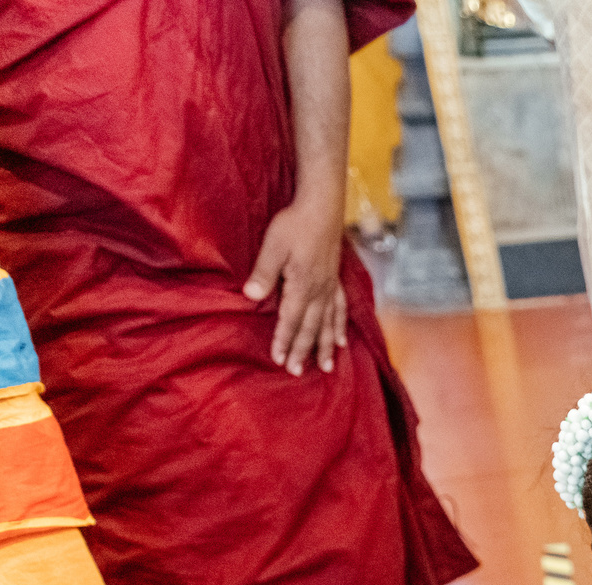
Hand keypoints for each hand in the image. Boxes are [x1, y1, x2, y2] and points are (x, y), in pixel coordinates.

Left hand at [243, 196, 348, 375]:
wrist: (322, 206)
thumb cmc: (295, 223)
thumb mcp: (273, 246)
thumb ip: (264, 273)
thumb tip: (251, 297)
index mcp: (302, 285)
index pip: (291, 320)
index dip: (284, 341)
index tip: (279, 359)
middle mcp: (319, 291)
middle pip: (310, 327)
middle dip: (303, 350)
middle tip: (296, 371)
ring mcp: (329, 286)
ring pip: (327, 323)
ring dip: (324, 346)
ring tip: (325, 366)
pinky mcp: (334, 279)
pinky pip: (340, 309)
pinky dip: (339, 326)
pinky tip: (340, 339)